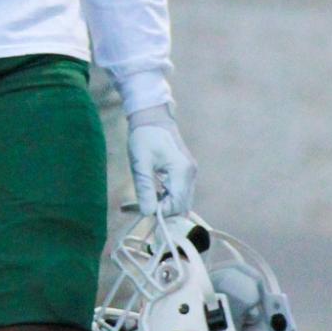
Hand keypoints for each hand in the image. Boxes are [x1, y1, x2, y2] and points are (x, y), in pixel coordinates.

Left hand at [126, 103, 195, 217]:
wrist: (152, 117)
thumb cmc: (144, 137)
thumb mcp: (140, 163)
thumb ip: (145, 188)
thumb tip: (148, 213)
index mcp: (181, 171)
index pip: (177, 205)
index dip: (161, 212)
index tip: (143, 207)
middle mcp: (191, 174)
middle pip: (182, 206)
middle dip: (164, 210)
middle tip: (143, 204)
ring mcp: (190, 173)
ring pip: (182, 201)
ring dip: (165, 205)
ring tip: (146, 197)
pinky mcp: (187, 172)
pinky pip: (180, 192)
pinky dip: (168, 197)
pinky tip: (154, 193)